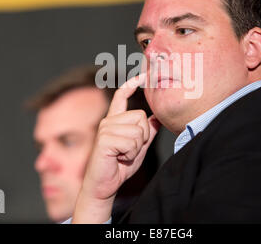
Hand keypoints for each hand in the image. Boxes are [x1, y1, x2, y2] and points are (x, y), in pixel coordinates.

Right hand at [72, 73, 159, 222]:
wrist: (104, 186)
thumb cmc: (120, 166)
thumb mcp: (139, 147)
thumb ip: (147, 133)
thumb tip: (156, 118)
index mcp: (115, 120)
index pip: (121, 96)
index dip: (131, 85)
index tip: (142, 75)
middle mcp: (108, 121)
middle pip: (141, 117)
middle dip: (142, 137)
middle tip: (129, 150)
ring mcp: (105, 129)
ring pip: (138, 131)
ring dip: (136, 148)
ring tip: (124, 155)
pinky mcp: (104, 139)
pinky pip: (131, 142)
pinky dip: (131, 154)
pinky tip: (120, 158)